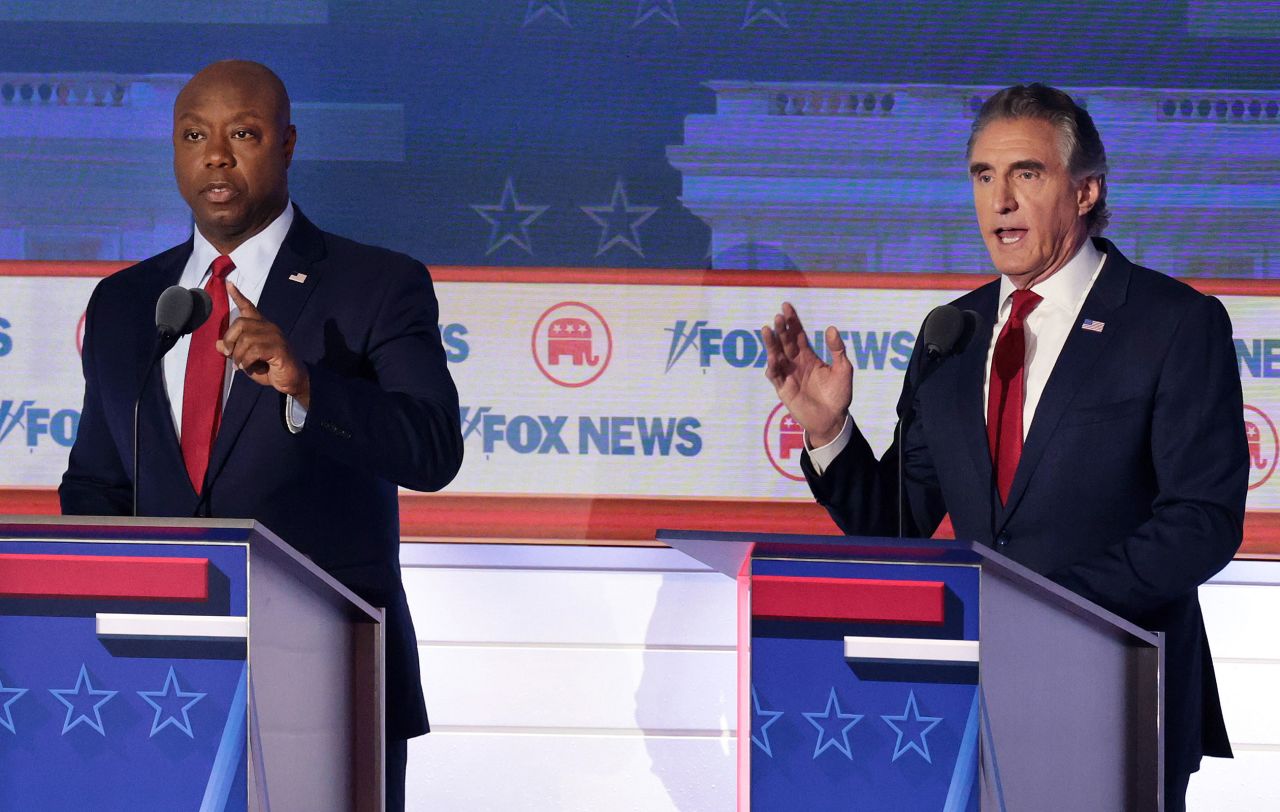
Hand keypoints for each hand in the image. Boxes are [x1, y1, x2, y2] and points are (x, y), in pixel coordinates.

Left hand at [218, 281, 310, 407]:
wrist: (291, 381)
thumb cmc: (269, 370)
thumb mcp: (246, 360)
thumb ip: (234, 351)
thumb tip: (218, 344)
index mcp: (261, 328)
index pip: (249, 307)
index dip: (237, 296)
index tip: (228, 284)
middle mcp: (269, 328)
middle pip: (241, 322)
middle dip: (230, 339)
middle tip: (228, 354)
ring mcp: (275, 337)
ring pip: (246, 338)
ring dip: (238, 355)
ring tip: (241, 365)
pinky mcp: (278, 348)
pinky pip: (254, 350)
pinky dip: (246, 361)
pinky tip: (248, 367)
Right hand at [761, 302, 851, 446]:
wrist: (832, 419)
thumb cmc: (838, 395)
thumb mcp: (843, 369)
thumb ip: (837, 350)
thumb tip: (831, 328)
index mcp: (808, 356)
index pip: (798, 334)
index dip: (792, 321)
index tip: (786, 307)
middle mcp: (796, 363)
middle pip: (786, 342)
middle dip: (782, 329)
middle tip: (779, 317)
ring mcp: (788, 375)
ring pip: (776, 355)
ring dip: (771, 343)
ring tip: (768, 330)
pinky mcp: (783, 389)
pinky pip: (775, 376)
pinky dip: (773, 367)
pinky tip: (773, 359)